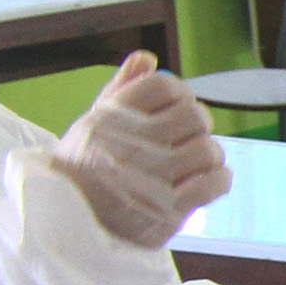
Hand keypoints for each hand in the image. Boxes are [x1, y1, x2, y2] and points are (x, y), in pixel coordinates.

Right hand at [41, 54, 230, 249]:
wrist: (66, 226)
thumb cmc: (82, 172)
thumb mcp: (91, 125)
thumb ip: (120, 90)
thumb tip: (147, 58)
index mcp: (111, 118)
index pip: (163, 86)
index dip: (178, 93)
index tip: (177, 107)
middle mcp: (132, 144)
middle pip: (193, 115)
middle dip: (197, 124)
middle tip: (188, 137)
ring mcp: (152, 178)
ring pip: (208, 149)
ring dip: (210, 154)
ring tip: (196, 162)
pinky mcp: (168, 210)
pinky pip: (214, 183)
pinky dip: (219, 179)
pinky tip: (209, 180)